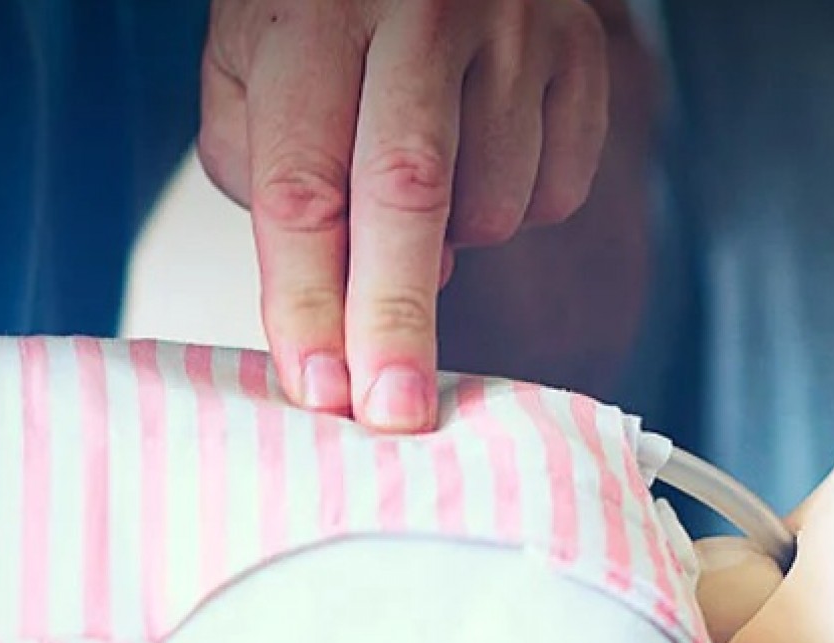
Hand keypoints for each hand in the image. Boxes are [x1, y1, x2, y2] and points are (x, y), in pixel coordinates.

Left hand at [200, 0, 614, 431]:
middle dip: (396, 319)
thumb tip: (352, 298)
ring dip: (451, 242)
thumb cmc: (326, 7)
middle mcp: (423, 11)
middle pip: (409, 195)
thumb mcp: (251, 67)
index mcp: (315, 12)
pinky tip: (480, 154)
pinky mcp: (581, 55)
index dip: (308, 299)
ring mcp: (516, 29)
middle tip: (392, 411)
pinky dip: (511, 207)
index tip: (317, 385)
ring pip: (492, 206)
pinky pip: (554, 193)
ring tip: (421, 183)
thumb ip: (276, 179)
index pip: (304, 184)